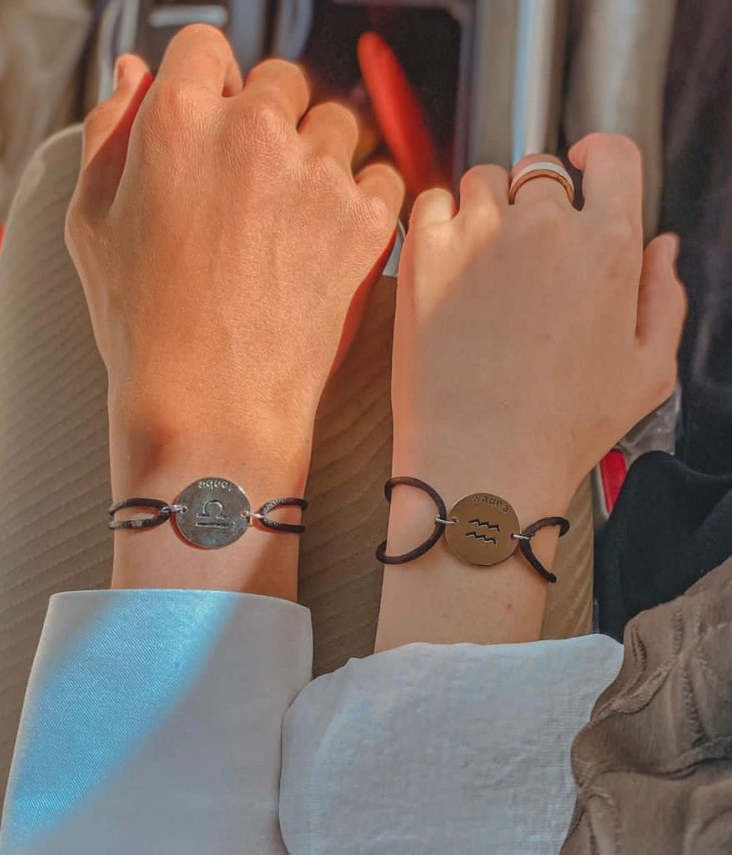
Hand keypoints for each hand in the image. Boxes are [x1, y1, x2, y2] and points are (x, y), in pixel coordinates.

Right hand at [65, 26, 402, 596]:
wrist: (211, 408)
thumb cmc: (145, 328)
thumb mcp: (92, 224)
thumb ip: (110, 133)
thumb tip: (135, 75)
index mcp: (179, 121)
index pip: (208, 49)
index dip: (212, 87)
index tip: (219, 123)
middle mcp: (255, 134)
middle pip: (282, 81)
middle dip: (270, 122)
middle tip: (256, 186)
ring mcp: (317, 177)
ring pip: (338, 125)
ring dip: (321, 158)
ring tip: (293, 222)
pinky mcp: (365, 223)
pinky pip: (385, 177)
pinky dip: (365, 200)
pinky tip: (330, 241)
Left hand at [376, 134, 685, 647]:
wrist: (481, 462)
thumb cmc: (563, 429)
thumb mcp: (647, 373)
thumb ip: (665, 298)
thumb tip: (662, 246)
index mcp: (609, 247)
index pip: (613, 157)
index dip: (597, 158)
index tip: (582, 166)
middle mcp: (546, 226)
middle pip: (540, 174)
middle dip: (534, 206)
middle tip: (520, 261)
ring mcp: (481, 233)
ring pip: (483, 183)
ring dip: (485, 212)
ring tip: (480, 272)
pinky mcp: (426, 252)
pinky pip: (432, 201)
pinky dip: (439, 222)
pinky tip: (445, 267)